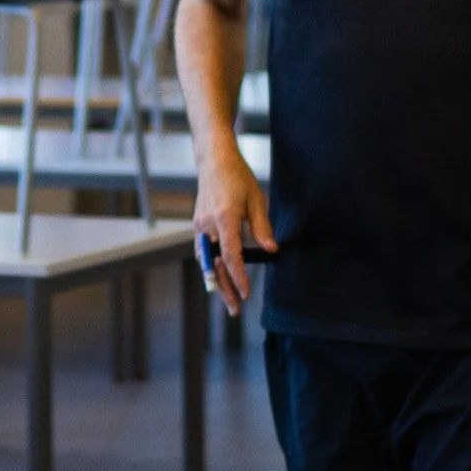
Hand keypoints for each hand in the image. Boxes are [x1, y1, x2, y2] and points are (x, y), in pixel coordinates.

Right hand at [193, 148, 273, 316]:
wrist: (213, 161)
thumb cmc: (238, 178)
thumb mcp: (257, 200)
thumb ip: (263, 228)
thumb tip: (272, 251)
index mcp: (224, 218)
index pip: (231, 255)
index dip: (239, 276)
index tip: (247, 292)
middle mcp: (208, 225)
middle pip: (214, 265)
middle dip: (225, 289)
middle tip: (236, 310)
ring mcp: (199, 226)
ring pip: (207, 262)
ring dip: (217, 282)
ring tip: (229, 301)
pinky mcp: (198, 226)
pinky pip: (203, 253)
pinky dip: (211, 269)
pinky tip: (220, 280)